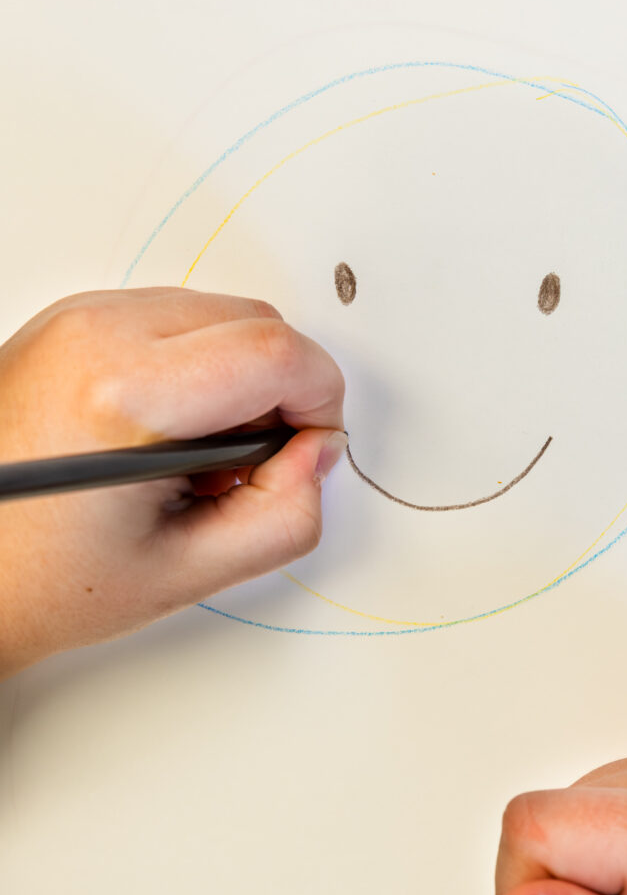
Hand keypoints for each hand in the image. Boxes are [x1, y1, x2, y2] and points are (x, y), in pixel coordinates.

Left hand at [0, 288, 345, 676]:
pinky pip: (185, 318)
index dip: (320, 403)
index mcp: (122, 395)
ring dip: (245, 380)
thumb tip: (316, 454)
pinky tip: (172, 429)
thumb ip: (284, 517)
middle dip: (284, 392)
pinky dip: (206, 368)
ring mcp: (81, 317)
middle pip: (261, 323)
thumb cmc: (38, 580)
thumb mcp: (186, 574)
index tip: (308, 450)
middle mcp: (97, 333)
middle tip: (250, 464)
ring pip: (228, 315)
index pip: (279, 353)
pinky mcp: (78, 318)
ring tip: (201, 454)